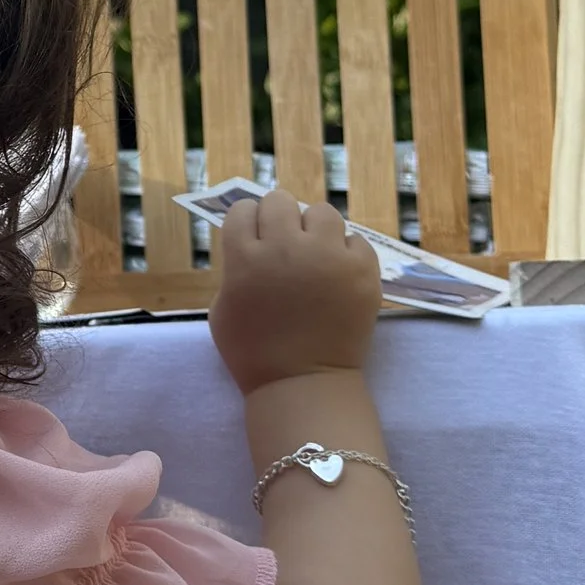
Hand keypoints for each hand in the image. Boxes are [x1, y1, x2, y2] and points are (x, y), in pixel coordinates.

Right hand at [207, 190, 380, 393]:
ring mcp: (328, 256)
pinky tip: (339, 277)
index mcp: (245, 257)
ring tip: (317, 256)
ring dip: (315, 230)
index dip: (248, 223)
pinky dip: (346, 254)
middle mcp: (286, 247)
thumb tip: (253, 245)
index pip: (243, 209)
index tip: (254, 238)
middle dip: (279, 219)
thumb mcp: (222, 308)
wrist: (302, 384)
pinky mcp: (362, 268)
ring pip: (322, 212)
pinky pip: (355, 240)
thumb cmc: (253, 353)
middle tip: (286, 245)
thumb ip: (235, 269)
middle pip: (280, 200)